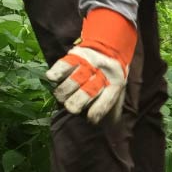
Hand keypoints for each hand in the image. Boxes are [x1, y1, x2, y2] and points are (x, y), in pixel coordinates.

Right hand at [45, 8, 136, 123]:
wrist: (110, 44)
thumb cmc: (110, 74)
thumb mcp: (117, 87)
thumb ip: (112, 105)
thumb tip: (110, 126)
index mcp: (116, 83)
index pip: (106, 102)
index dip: (96, 113)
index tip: (89, 119)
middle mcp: (102, 73)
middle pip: (86, 94)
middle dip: (75, 105)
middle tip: (72, 107)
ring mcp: (89, 63)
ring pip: (72, 82)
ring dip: (64, 92)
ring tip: (63, 95)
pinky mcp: (76, 55)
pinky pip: (62, 65)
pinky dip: (55, 73)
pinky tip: (53, 78)